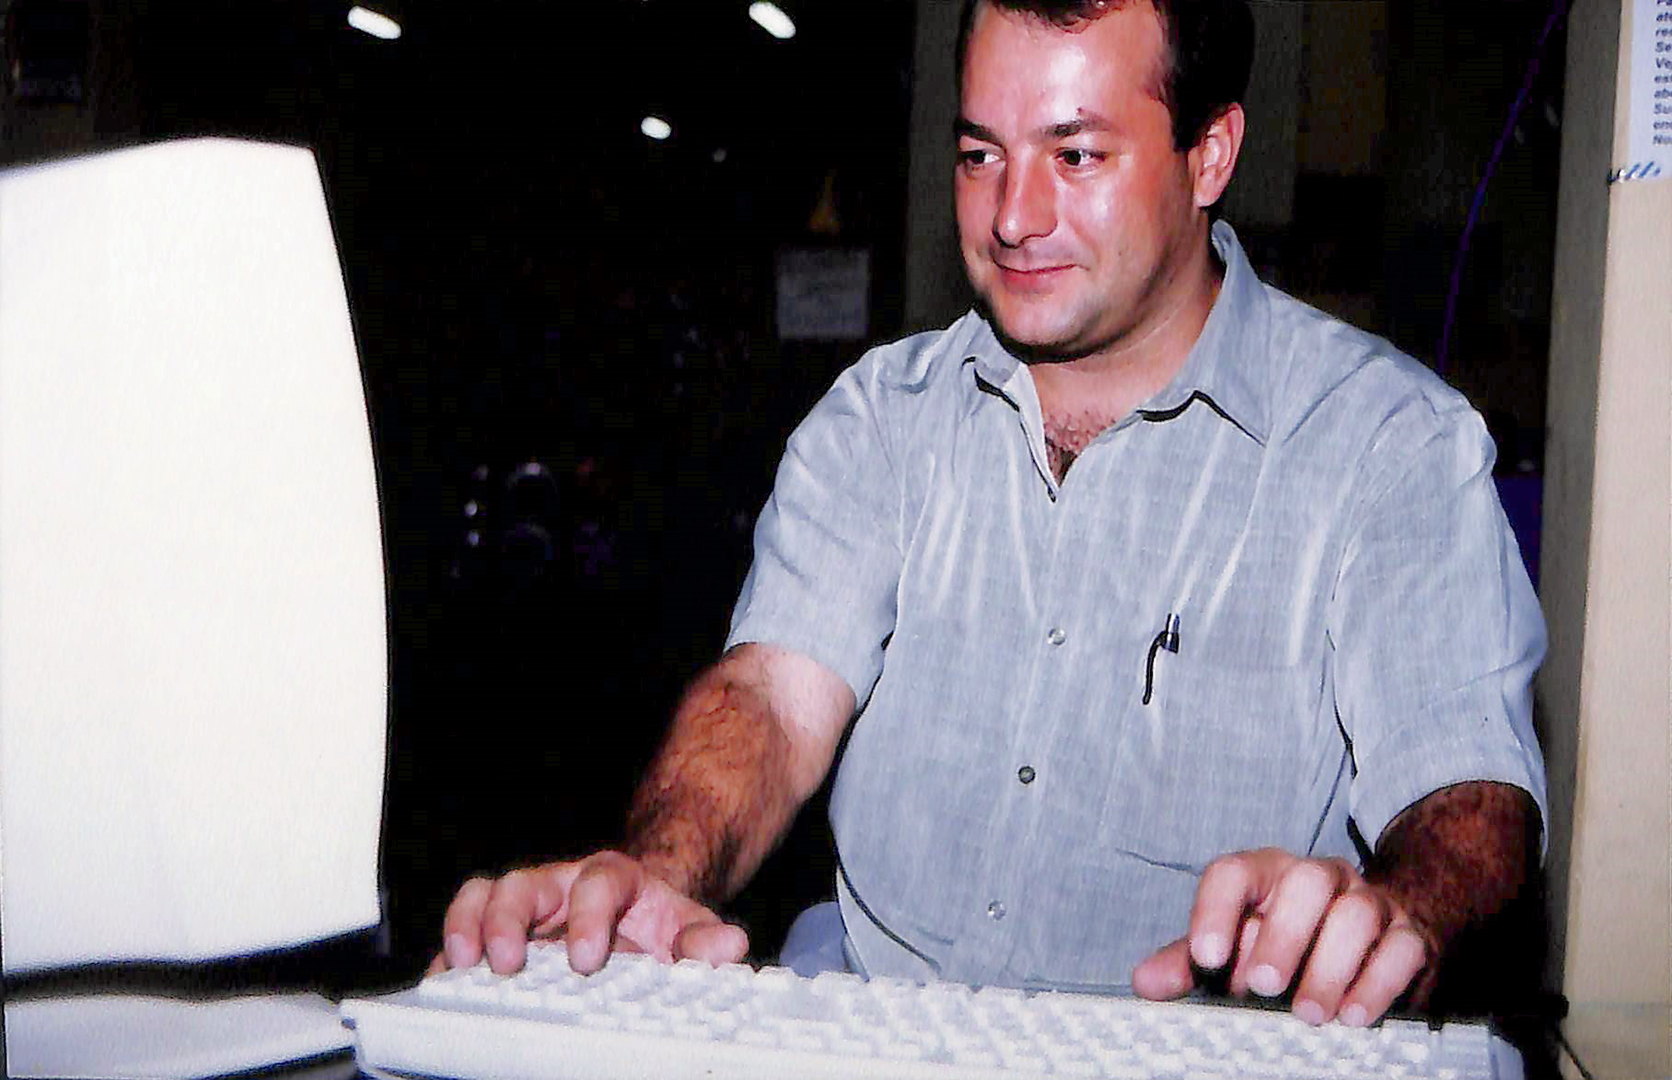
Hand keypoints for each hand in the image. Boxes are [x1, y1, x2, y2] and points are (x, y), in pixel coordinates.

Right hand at [429, 851, 749, 976]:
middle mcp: (560, 885)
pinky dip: (450, 954)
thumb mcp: (688, 930)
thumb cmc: (656, 926)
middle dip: (508, 920)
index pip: (598, 883)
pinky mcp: (498, 934)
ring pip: (483, 896)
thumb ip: (704, 941)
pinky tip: (443, 982)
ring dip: (466, 927)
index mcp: (611, 879)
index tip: (587, 959)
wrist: (636, 919)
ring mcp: (524, 908)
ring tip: (458, 966)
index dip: (589, 916)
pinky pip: (463, 930)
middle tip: (505, 962)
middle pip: (523, 883)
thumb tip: (730, 946)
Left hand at [1130, 848, 1437, 1025]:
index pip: (1235, 872)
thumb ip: (1189, 965)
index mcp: (1268, 874)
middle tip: (1263, 987)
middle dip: (1283, 935)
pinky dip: (1377, 984)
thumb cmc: (1285, 947)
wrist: (1373, 940)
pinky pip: (1401, 948)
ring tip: (1310, 1014)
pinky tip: (1353, 1017)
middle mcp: (1320, 878)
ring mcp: (1370, 902)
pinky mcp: (1410, 936)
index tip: (1205, 959)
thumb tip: (1145, 981)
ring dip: (1331, 967)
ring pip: (1356, 913)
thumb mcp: (1234, 953)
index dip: (1216, 910)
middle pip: (1305, 883)